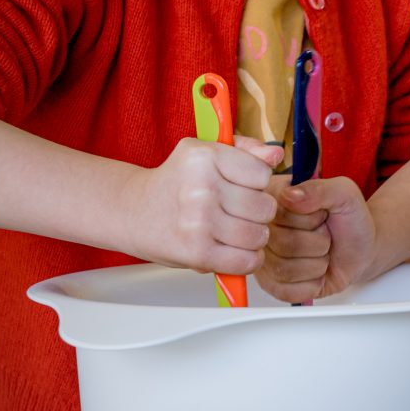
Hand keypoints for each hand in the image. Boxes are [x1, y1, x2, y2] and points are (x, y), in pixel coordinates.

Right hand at [121, 136, 282, 273]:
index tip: (243, 185)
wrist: (133, 212)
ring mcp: (199, 223)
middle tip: (239, 211)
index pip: (263, 174)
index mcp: (205, 157)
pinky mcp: (197, 253)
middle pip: (265, 207)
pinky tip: (236, 249)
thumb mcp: (207, 152)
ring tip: (237, 229)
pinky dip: (248, 259)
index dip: (258, 182)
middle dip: (258, 211)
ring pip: (259, 235)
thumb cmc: (176, 181)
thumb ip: (246, 149)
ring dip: (255, 236)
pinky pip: (246, 261)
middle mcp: (202, 188)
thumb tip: (276, 154)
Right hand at [255, 175, 376, 302]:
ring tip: (322, 252)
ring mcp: (265, 257)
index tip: (321, 213)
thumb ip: (320, 189)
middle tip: (325, 235)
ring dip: (316, 264)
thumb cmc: (349, 220)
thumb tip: (291, 195)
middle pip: (283, 244)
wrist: (362, 248)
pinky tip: (317, 271)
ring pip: (284, 269)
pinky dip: (312, 284)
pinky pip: (287, 291)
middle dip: (318, 243)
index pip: (280, 213)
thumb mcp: (344, 194)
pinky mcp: (271, 284)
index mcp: (274, 198)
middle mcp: (263, 228)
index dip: (311, 219)